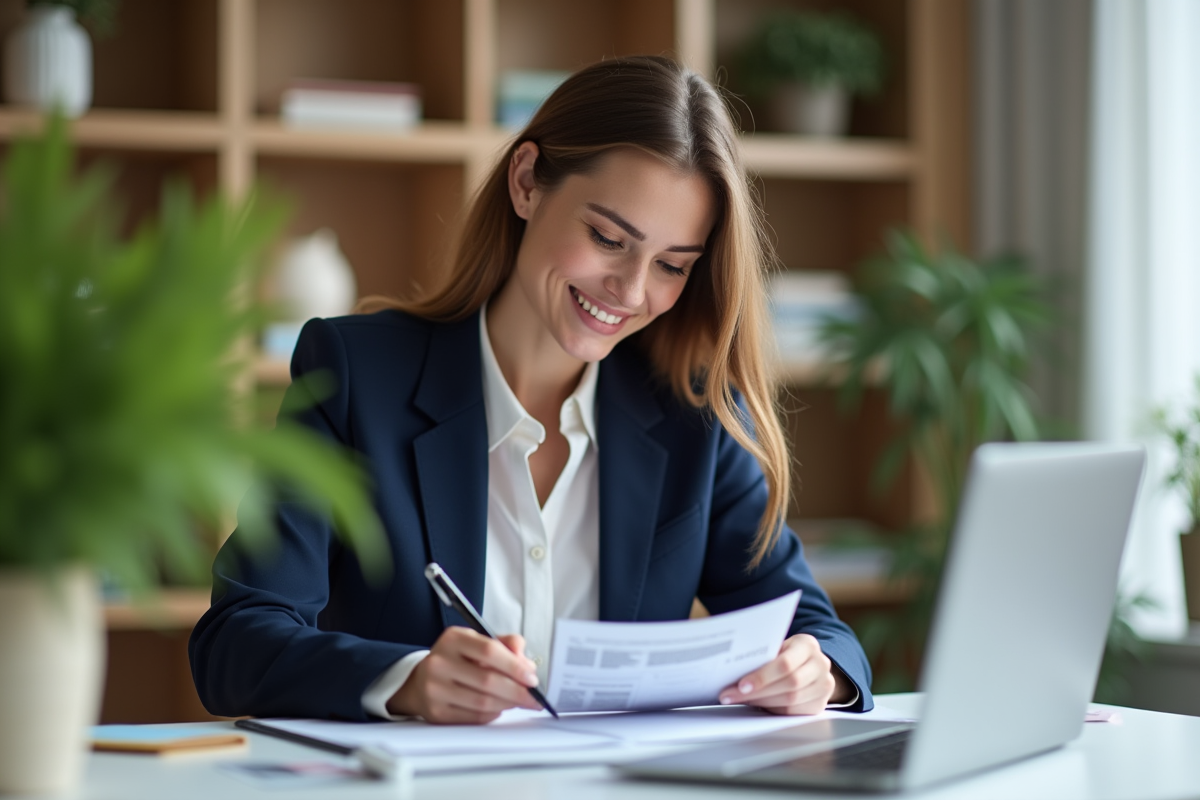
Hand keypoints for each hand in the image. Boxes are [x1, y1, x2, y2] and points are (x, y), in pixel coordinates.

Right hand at [386, 627, 542, 722]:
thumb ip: (506, 645)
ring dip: (508, 704)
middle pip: (488, 680)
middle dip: (517, 691)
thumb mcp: (477, 642)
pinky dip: (493, 714)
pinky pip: (474, 717)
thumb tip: (527, 664)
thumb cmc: (456, 660)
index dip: (515, 666)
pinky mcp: (436, 712)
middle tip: (533, 697)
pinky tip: (499, 708)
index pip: (489, 651)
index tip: (532, 678)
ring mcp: (435, 689)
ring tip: (519, 702)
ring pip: (483, 702)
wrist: (420, 681)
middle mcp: (440, 662)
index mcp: (453, 639)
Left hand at [718, 634, 848, 714]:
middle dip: (757, 692)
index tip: (740, 685)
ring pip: (791, 701)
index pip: (785, 664)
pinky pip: (794, 712)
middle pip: (789, 684)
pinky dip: (772, 709)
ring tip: (739, 699)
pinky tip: (757, 705)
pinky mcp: (820, 704)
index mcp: (808, 645)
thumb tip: (732, 669)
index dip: (762, 676)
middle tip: (731, 695)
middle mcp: (821, 664)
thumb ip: (764, 655)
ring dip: (762, 702)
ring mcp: (824, 686)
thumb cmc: (787, 653)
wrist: (810, 664)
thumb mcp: (779, 646)